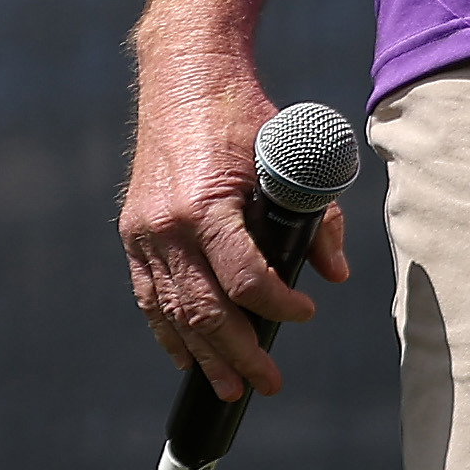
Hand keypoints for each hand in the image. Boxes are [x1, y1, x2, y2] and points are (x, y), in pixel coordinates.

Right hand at [119, 47, 344, 399]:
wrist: (185, 79)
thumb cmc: (247, 115)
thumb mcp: (291, 154)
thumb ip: (319, 215)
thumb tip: (335, 274)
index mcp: (205, 204)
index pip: (244, 277)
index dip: (277, 305)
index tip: (305, 314)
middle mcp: (165, 227)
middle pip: (203, 309)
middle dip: (238, 353)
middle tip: (269, 383)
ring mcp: (143, 235)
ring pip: (172, 312)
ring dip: (203, 356)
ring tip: (230, 390)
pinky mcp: (134, 236)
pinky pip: (150, 297)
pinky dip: (169, 331)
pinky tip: (188, 358)